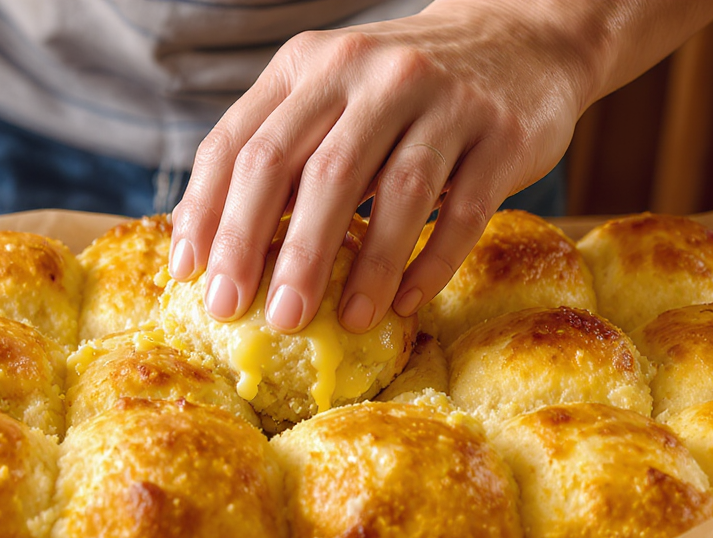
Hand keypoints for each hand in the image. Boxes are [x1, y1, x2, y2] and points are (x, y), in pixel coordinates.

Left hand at [167, 0, 712, 333]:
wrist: (519, 39)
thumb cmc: (399, 91)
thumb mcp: (326, 96)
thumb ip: (271, 151)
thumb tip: (198, 237)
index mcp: (308, 65)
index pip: (240, 144)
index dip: (210, 215)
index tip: (193, 279)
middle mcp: (367, 72)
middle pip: (307, 170)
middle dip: (274, 252)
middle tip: (257, 316)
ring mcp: (440, 98)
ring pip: (391, 192)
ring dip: (361, 268)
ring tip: (339, 322)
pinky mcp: (500, 132)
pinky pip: (461, 209)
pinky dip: (429, 262)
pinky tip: (404, 304)